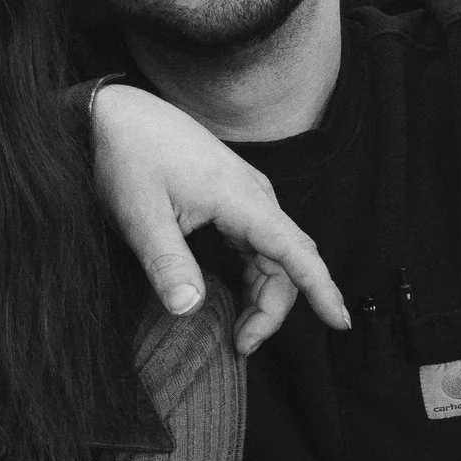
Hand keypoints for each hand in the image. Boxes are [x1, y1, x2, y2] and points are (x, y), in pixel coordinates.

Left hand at [89, 83, 349, 353]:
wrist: (119, 114)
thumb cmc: (128, 156)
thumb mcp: (139, 214)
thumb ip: (166, 262)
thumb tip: (188, 309)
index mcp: (240, 197)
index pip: (295, 251)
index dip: (321, 289)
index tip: (340, 323)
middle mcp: (253, 196)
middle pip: (288, 262)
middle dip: (274, 309)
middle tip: (242, 346)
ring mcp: (245, 198)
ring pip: (274, 257)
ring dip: (263, 297)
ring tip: (238, 333)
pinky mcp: (232, 201)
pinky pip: (257, 247)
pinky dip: (252, 278)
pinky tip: (235, 301)